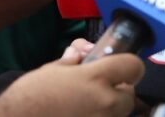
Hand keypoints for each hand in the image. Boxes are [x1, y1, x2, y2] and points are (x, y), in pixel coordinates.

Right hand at [0, 51, 142, 116]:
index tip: (122, 69)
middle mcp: (104, 102)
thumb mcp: (52, 69)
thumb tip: (81, 54)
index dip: (129, 66)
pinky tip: (79, 115)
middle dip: (117, 91)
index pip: (134, 66)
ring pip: (118, 114)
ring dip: (108, 108)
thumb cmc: (30, 95)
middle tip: (98, 89)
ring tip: (86, 105)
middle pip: (129, 95)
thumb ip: (74, 61)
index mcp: (96, 78)